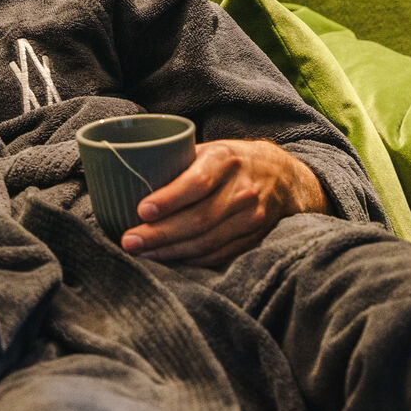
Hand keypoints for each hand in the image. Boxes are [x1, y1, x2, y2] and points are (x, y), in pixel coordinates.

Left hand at [120, 139, 329, 266]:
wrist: (283, 177)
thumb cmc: (231, 161)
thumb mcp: (210, 150)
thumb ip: (178, 164)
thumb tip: (127, 179)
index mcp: (226, 159)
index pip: (198, 182)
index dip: (169, 199)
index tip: (141, 210)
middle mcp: (243, 189)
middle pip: (198, 219)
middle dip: (159, 234)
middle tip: (129, 241)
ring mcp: (251, 217)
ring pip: (206, 242)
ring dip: (170, 252)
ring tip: (141, 253)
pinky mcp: (253, 239)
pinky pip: (217, 255)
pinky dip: (189, 261)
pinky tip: (167, 260)